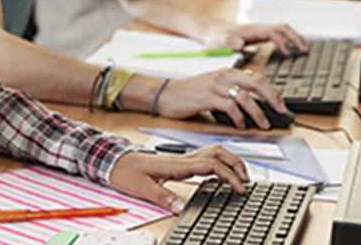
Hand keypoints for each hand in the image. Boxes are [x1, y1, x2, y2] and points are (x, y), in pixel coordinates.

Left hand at [109, 146, 248, 212]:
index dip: (229, 175)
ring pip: (212, 151)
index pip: (211, 164)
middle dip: (236, 164)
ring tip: (240, 175)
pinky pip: (204, 156)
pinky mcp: (178, 161)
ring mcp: (181, 158)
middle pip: (217, 153)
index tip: (240, 188)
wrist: (114, 160)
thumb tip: (182, 209)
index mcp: (177, 164)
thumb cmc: (127, 171)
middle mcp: (182, 159)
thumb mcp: (143, 188)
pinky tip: (221, 171)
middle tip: (247, 180)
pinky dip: (218, 161)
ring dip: (229, 160)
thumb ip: (164, 198)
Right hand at [153, 67, 287, 128]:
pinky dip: (239, 117)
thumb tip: (250, 102)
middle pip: (256, 83)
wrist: (165, 94)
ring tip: (263, 124)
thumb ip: (230, 90)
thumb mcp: (212, 86)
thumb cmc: (188, 93)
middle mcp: (223, 76)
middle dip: (272, 98)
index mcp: (226, 72)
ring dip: (258, 112)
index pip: (257, 77)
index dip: (272, 90)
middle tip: (281, 111)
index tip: (280, 103)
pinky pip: (229, 106)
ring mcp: (215, 86)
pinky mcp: (207, 97)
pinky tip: (241, 125)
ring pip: (245, 96)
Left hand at [202, 22, 306, 57]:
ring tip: (304, 50)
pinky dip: (288, 41)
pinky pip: (278, 36)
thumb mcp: (220, 40)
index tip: (288, 54)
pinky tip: (291, 51)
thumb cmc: (216, 37)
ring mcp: (260, 32)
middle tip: (305, 50)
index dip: (282, 42)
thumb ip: (229, 42)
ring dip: (294, 38)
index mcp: (252, 30)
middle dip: (295, 38)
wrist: (212, 32)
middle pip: (283, 28)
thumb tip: (239, 44)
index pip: (273, 32)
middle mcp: (258, 29)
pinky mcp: (260, 36)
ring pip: (282, 30)